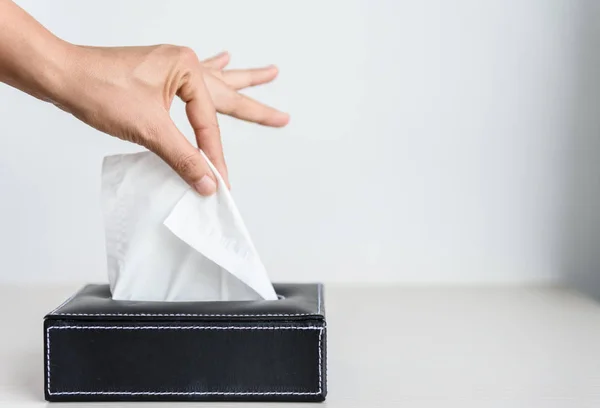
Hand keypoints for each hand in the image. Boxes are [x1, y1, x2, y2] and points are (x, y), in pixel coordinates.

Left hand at [53, 45, 288, 194]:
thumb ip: (182, 157)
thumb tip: (208, 182)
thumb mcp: (148, 128)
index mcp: (186, 69)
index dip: (214, 157)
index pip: (209, 124)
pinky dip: (211, 71)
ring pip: (215, 80)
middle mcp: (182, 64)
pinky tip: (223, 57)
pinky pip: (193, 77)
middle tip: (283, 117)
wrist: (62, 75)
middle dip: (256, 106)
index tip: (221, 184)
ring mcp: (171, 67)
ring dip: (242, 81)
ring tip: (269, 73)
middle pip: (228, 93)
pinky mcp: (158, 74)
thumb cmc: (99, 89)